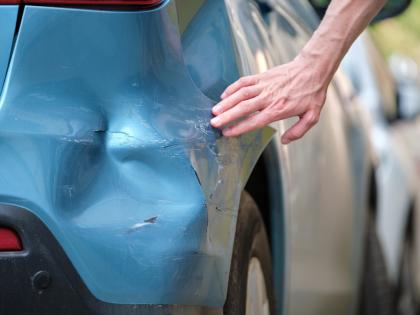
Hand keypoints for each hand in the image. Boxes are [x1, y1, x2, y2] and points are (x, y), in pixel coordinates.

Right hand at [210, 55, 328, 143]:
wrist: (312, 68)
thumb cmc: (312, 93)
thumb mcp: (312, 116)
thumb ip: (298, 131)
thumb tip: (284, 141)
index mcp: (278, 110)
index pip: (254, 121)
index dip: (239, 128)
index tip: (227, 132)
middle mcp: (268, 98)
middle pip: (243, 108)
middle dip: (227, 116)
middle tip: (213, 123)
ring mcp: (264, 85)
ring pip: (241, 94)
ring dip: (226, 102)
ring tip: (214, 111)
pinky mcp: (262, 76)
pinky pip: (244, 82)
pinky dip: (232, 88)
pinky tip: (224, 95)